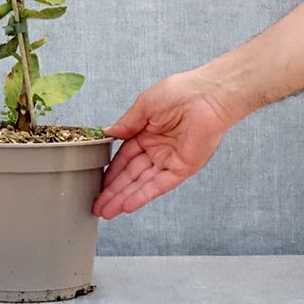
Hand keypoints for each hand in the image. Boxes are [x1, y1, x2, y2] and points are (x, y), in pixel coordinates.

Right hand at [92, 70, 235, 218]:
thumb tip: (108, 133)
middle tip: (97, 206)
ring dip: (124, 198)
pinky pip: (159, 185)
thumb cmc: (179, 92)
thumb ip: (126, 124)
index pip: (123, 157)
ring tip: (106, 211)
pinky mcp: (182, 169)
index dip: (110, 171)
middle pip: (130, 174)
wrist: (207, 95)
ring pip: (141, 183)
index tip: (97, 183)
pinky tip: (127, 205)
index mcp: (146, 133)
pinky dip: (143, 195)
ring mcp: (168, 160)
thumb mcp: (144, 105)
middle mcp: (156, 149)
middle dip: (113, 191)